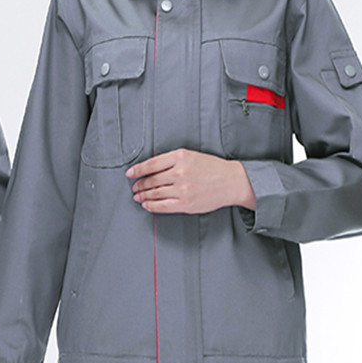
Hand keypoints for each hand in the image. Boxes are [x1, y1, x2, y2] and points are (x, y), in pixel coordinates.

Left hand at [126, 148, 255, 213]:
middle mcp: (180, 173)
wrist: (231, 181)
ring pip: (155, 193)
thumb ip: (170, 160)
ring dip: (143, 196)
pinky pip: (163, 206)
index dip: (137, 170)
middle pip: (151, 180)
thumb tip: (150, 168)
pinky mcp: (186, 203)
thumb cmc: (211, 167)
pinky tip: (147, 205)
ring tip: (138, 196)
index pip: (151, 164)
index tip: (129, 173)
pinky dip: (152, 206)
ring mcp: (182, 189)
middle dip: (139, 185)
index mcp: (179, 157)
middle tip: (134, 187)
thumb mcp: (190, 156)